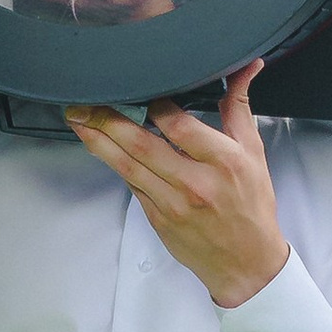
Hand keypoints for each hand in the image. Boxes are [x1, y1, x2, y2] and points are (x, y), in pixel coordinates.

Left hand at [65, 63, 286, 307]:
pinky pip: (131, 186)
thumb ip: (239, 108)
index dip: (154, 106)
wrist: (246, 263)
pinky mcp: (159, 220)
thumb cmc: (251, 205)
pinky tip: (98, 147)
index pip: (178, 126)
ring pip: (128, 167)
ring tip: (77, 120)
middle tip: (85, 103)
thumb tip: (246, 67)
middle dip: (107, 121)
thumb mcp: (253, 153)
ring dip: (98, 142)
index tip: (140, 89)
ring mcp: (174, 204)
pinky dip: (114, 164)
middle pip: (142, 145)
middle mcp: (196, 183)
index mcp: (223, 162)